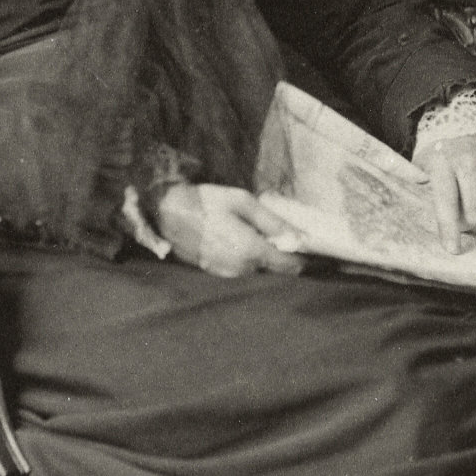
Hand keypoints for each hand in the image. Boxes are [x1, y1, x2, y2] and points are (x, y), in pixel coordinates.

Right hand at [154, 183, 304, 278]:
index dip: (303, 258)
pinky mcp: (215, 272)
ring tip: (251, 231)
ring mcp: (227, 273)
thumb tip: (298, 237)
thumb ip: (272, 222)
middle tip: (276, 232)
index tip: (308, 247)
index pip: (290, 266)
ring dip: (260, 254)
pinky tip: (234, 237)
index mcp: (252, 251)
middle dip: (279, 253)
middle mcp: (241, 269)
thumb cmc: (206, 203)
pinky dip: (243, 256)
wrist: (167, 213)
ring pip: (256, 268)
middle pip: (273, 268)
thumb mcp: (243, 202)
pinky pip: (239, 267)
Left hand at [413, 134, 475, 253]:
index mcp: (444, 162)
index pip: (447, 202)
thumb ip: (416, 189)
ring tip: (469, 212)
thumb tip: (410, 214)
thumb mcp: (422, 168)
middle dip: (463, 226)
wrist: (466, 135)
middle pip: (472, 216)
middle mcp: (470, 164)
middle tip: (456, 221)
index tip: (451, 248)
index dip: (449, 228)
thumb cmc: (439, 160)